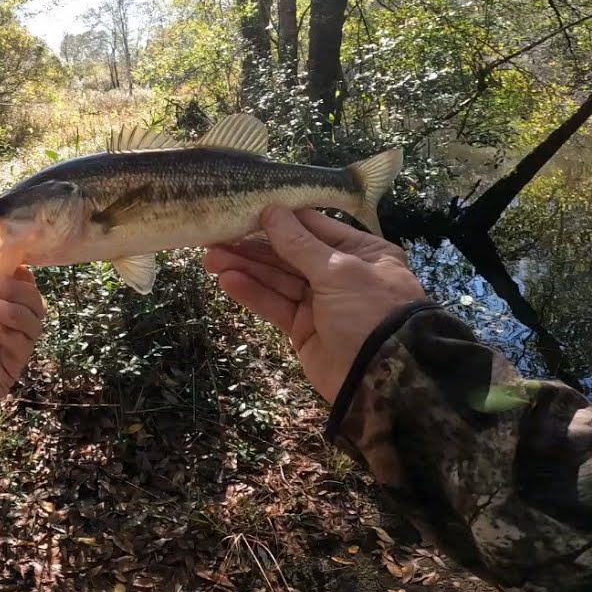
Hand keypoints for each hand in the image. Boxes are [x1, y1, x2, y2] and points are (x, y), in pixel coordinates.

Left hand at [0, 268, 44, 421]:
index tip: (12, 267)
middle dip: (23, 289)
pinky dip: (14, 332)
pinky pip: (22, 348)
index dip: (15, 274)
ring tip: (0, 307)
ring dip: (22, 309)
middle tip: (5, 287)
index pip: (8, 284)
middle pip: (28, 302)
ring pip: (32, 323)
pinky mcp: (3, 371)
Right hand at [203, 207, 426, 403]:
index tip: (245, 210)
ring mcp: (321, 303)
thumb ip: (300, 244)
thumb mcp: (339, 271)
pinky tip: (227, 280)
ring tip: (211, 258)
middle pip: (291, 253)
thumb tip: (270, 211)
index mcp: (362, 252)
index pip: (315, 227)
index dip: (280, 220)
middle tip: (216, 237)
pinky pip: (275, 305)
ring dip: (246, 268)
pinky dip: (252, 293)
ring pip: (278, 279)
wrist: (381, 381)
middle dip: (254, 246)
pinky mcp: (303, 329)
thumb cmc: (370, 312)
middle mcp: (341, 274)